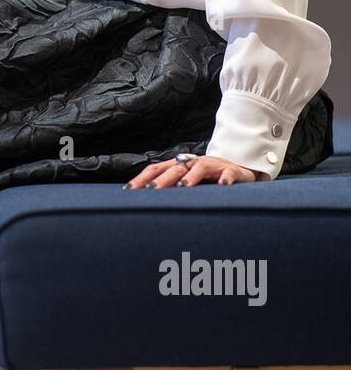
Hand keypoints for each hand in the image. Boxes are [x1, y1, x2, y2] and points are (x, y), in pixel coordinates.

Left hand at [124, 155, 267, 188]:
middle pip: (175, 168)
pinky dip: (226, 179)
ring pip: (200, 167)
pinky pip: (229, 174)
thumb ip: (170, 192)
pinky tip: (222, 187)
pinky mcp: (232, 170)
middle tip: (150, 192)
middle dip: (162, 180)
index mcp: (180, 165)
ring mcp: (213, 165)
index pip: (157, 168)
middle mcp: (194, 162)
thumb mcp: (188, 185)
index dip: (142, 178)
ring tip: (182, 187)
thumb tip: (145, 206)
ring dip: (190, 177)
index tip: (129, 191)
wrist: (241, 168)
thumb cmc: (209, 180)